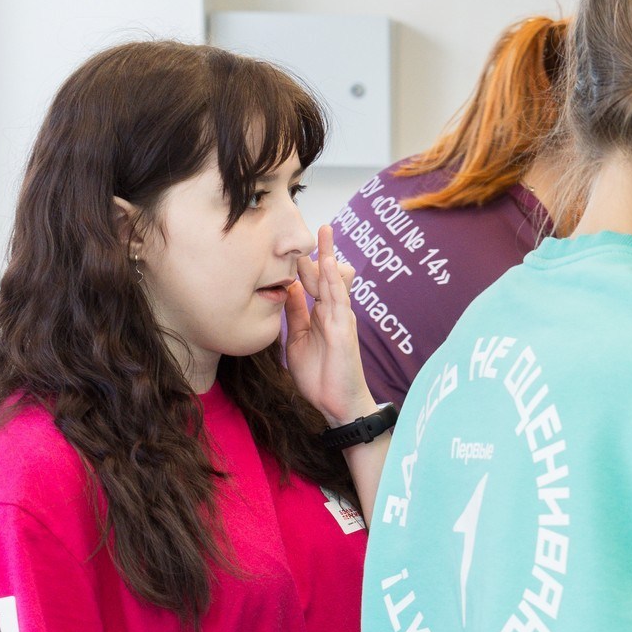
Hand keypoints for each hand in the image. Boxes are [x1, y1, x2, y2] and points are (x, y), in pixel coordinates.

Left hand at [284, 223, 375, 426]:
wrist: (337, 404)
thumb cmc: (320, 376)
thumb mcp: (297, 340)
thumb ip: (295, 315)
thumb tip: (286, 290)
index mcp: (320, 316)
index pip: (311, 284)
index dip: (304, 264)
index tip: (295, 244)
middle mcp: (333, 314)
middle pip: (325, 277)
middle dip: (321, 252)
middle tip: (317, 226)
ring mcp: (341, 320)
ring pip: (333, 283)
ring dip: (328, 257)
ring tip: (325, 233)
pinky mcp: (344, 330)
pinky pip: (339, 300)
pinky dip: (333, 281)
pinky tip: (329, 264)